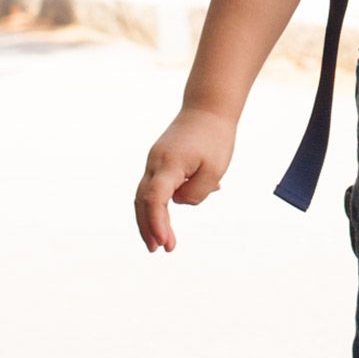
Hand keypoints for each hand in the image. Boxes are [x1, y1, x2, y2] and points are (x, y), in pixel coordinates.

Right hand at [134, 108, 236, 252]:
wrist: (208, 107)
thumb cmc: (215, 137)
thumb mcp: (214, 169)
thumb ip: (196, 192)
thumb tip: (179, 202)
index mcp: (168, 164)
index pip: (155, 200)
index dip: (157, 224)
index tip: (166, 243)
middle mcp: (155, 163)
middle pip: (143, 202)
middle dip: (149, 228)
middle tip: (159, 250)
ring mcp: (154, 161)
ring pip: (145, 196)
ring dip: (150, 218)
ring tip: (161, 240)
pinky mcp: (159, 160)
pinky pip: (155, 186)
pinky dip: (158, 203)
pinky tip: (173, 214)